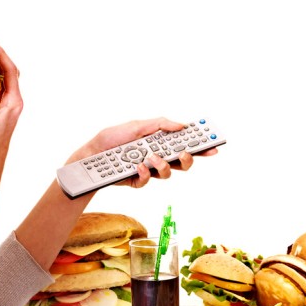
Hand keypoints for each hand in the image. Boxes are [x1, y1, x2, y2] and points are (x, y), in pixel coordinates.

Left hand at [70, 117, 216, 189]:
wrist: (92, 155)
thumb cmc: (112, 138)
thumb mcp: (137, 125)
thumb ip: (160, 124)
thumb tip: (182, 125)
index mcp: (160, 142)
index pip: (185, 144)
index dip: (201, 146)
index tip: (213, 145)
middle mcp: (158, 157)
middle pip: (183, 162)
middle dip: (189, 158)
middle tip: (185, 153)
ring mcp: (149, 170)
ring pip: (168, 173)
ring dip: (163, 165)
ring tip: (152, 157)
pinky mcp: (138, 181)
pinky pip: (148, 180)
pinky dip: (144, 172)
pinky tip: (137, 165)